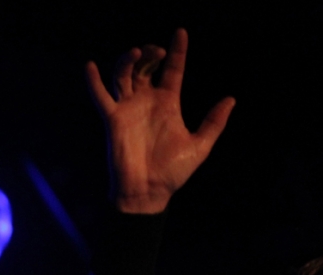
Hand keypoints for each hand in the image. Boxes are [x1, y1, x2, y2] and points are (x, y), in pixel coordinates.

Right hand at [86, 29, 234, 213]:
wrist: (150, 192)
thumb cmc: (173, 172)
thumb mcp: (200, 145)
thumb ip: (214, 122)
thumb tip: (231, 99)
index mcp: (168, 104)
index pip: (173, 70)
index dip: (177, 51)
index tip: (181, 33)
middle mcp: (147, 101)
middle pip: (146, 67)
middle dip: (151, 53)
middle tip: (158, 50)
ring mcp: (128, 108)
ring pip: (124, 74)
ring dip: (128, 60)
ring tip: (139, 53)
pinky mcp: (113, 119)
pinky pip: (100, 96)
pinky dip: (93, 81)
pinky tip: (91, 66)